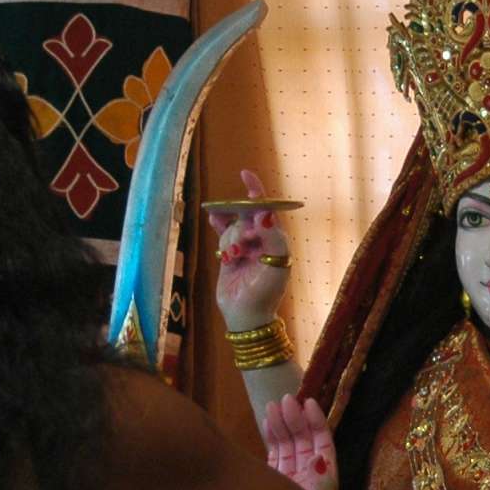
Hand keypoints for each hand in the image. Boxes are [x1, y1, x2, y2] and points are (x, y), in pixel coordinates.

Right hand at [209, 167, 291, 331]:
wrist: (247, 315)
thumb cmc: (266, 291)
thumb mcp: (275, 263)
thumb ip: (271, 236)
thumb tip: (265, 212)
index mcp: (276, 240)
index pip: (267, 209)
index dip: (257, 192)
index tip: (245, 174)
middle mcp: (261, 240)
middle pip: (245, 217)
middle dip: (239, 226)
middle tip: (239, 246)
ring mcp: (244, 247)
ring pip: (231, 228)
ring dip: (229, 239)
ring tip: (232, 258)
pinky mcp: (229, 256)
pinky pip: (222, 235)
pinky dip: (218, 227)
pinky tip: (212, 218)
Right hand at [263, 393, 336, 489]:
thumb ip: (319, 476)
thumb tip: (319, 453)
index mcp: (325, 476)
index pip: (323, 443)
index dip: (317, 422)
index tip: (309, 404)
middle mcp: (309, 474)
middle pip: (304, 440)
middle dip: (296, 419)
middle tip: (286, 400)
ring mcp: (291, 477)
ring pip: (288, 446)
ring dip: (281, 425)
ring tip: (273, 406)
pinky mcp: (275, 481)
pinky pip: (274, 455)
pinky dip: (271, 438)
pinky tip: (267, 422)